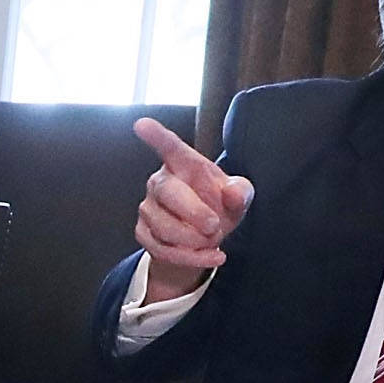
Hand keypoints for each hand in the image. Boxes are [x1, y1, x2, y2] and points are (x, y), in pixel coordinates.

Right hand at [131, 117, 253, 302]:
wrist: (206, 238)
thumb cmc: (220, 206)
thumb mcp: (238, 198)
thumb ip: (241, 192)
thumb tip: (233, 195)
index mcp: (184, 165)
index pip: (170, 147)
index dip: (156, 136)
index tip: (142, 124)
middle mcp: (160, 182)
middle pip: (168, 192)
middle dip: (194, 213)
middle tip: (215, 226)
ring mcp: (148, 208)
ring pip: (164, 227)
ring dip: (194, 240)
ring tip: (213, 240)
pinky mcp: (143, 232)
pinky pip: (162, 249)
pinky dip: (190, 258)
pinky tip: (209, 255)